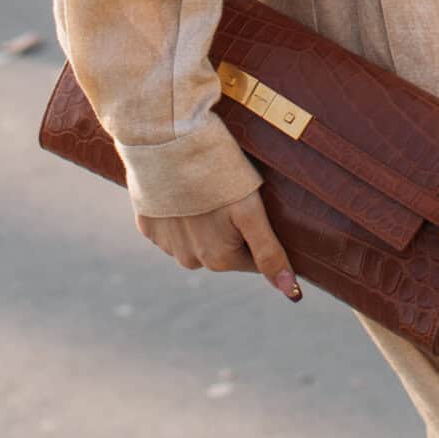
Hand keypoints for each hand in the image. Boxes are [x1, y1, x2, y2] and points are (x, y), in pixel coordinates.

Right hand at [135, 187, 300, 300]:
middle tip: (228, 193)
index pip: (252, 258)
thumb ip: (269, 252)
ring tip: (205, 189)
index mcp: (219, 260)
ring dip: (203, 221)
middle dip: (230, 227)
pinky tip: (182, 189)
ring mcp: (166, 244)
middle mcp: (190, 260)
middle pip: (223, 248)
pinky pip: (171, 226)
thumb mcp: (251, 210)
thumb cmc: (217, 175)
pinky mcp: (147, 226)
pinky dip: (179, 212)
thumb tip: (291, 293)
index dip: (258, 231)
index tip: (255, 207)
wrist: (167, 145)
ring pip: (196, 239)